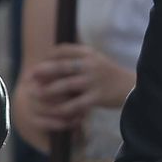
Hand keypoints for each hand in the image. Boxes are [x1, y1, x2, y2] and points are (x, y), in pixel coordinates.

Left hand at [21, 43, 135, 134]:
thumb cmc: (110, 75)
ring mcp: (94, 81)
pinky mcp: (97, 97)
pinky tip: (53, 112)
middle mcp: (90, 65)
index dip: (48, 56)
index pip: (64, 50)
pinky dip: (63, 108)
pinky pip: (75, 104)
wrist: (132, 88)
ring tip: (35, 95)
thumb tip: (52, 61)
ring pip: (65, 85)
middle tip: (29, 77)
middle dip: (42, 71)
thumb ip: (78, 59)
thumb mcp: (96, 60)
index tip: (38, 63)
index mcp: (89, 53)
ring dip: (47, 91)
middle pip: (61, 66)